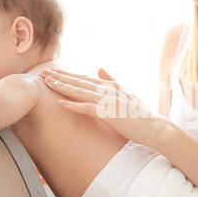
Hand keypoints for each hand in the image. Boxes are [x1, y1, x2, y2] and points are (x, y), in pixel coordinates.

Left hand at [39, 67, 165, 147]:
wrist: (154, 127)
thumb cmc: (141, 114)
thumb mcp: (126, 93)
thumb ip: (112, 81)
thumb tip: (99, 68)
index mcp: (111, 86)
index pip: (85, 78)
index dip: (69, 74)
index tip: (54, 71)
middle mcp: (108, 90)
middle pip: (79, 81)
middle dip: (60, 76)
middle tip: (43, 72)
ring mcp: (108, 101)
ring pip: (80, 91)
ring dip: (63, 86)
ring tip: (47, 83)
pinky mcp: (109, 114)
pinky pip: (87, 108)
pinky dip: (74, 105)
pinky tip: (61, 103)